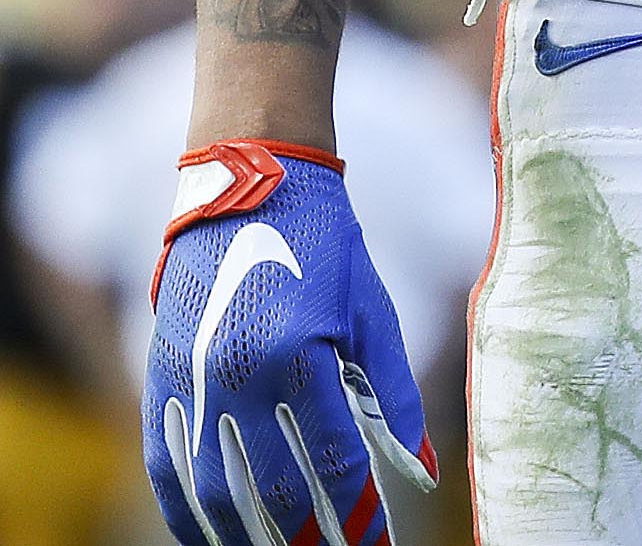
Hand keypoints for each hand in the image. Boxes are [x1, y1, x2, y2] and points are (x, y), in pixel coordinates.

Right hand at [146, 140, 435, 545]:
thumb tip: (422, 470)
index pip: (333, 462)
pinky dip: (186, 510)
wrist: (251, 192)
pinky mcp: (159, 380)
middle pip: (272, 488)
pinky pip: (166, 464)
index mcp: (302, 355)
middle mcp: (240, 376)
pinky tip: (211, 538)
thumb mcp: (372, 316)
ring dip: (246, 536)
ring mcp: (192, 382)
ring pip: (215, 489)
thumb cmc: (328, 252)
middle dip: (304, 537)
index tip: (374, 544)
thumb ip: (394, 397)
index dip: (355, 514)